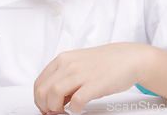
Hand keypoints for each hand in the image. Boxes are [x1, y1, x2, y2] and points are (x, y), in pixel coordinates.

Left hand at [34, 43, 148, 113]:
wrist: (128, 58)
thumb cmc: (104, 63)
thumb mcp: (78, 63)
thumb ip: (64, 76)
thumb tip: (53, 97)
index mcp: (62, 60)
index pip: (39, 82)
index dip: (39, 100)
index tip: (45, 107)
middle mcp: (69, 65)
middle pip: (42, 90)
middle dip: (44, 106)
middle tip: (54, 112)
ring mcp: (81, 74)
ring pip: (53, 94)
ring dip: (55, 109)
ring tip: (65, 111)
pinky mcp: (94, 84)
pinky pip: (76, 101)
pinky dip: (74, 109)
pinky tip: (79, 108)